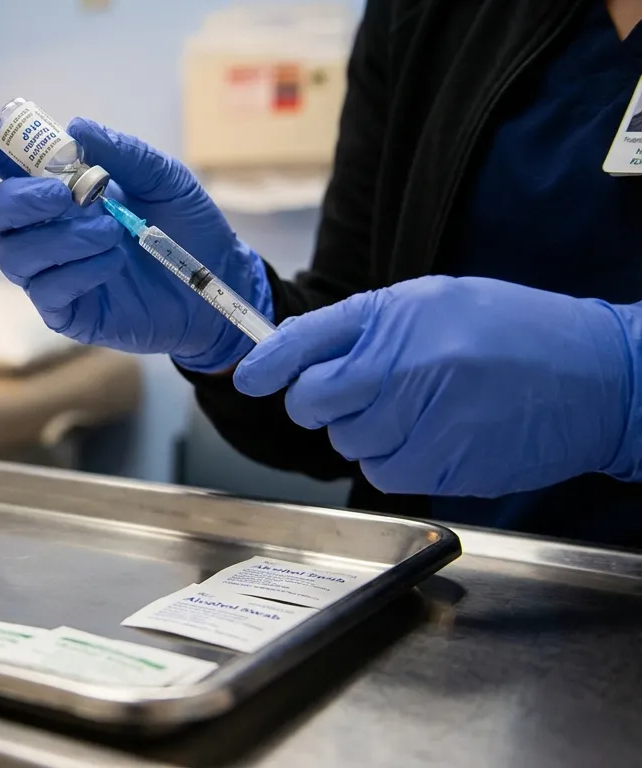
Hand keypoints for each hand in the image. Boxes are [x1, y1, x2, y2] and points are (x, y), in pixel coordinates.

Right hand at [0, 100, 272, 372]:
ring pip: (13, 254)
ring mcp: (49, 272)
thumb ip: (120, 153)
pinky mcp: (66, 311)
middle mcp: (42, 230)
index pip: (4, 164)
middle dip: (15, 199)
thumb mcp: (163, 177)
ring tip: (110, 232)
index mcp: (56, 189)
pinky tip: (113, 262)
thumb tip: (75, 127)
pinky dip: (79, 271)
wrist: (217, 280)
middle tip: (61, 194)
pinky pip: (46, 290)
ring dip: (60, 237)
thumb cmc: (185, 225)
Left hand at [234, 275, 641, 496]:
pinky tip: (432, 440)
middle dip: (319, 405)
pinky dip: (396, 464)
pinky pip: (386, 474)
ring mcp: (427, 416)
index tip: (249, 377)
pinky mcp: (448, 462)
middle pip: (315, 401)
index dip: (268, 363)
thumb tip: (292, 350)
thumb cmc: (517, 334)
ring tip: (414, 412)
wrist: (604, 375)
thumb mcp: (438, 303)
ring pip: (349, 443)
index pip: (305, 340)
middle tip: (353, 397)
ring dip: (365, 436)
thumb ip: (365, 326)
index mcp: (398, 314)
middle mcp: (406, 362)